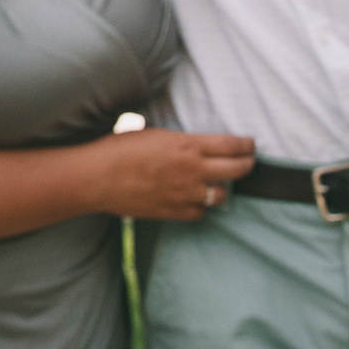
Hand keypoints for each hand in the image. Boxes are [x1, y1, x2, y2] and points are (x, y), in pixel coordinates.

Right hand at [85, 131, 254, 220]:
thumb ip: (181, 142)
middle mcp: (192, 170)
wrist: (98, 178)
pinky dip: (200, 207)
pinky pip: (200, 213)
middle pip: (236, 170)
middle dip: (246, 165)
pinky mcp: (175, 212)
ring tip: (216, 184)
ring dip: (221, 189)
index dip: (246, 145)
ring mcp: (185, 194)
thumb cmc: (120, 150)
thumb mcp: (155, 135)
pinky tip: (193, 200)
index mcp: (188, 145)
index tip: (250, 145)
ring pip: (221, 195)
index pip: (232, 145)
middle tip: (248, 163)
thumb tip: (197, 147)